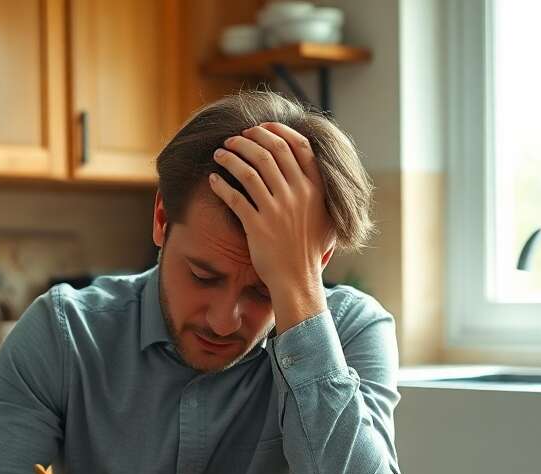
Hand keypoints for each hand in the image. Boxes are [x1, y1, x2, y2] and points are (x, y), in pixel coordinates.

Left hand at [208, 122, 333, 330]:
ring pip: (249, 170)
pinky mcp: (257, 225)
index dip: (277, 131)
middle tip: (234, 139)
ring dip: (231, 156)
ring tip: (220, 153)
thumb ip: (320, 188)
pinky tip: (213, 179)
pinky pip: (235, 197)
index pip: (298, 146)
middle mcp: (297, 194)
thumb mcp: (327, 214)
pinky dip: (221, 184)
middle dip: (248, 139)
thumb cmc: (311, 247)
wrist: (297, 278)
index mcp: (315, 188)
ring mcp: (277, 209)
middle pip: (270, 151)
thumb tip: (309, 162)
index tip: (260, 128)